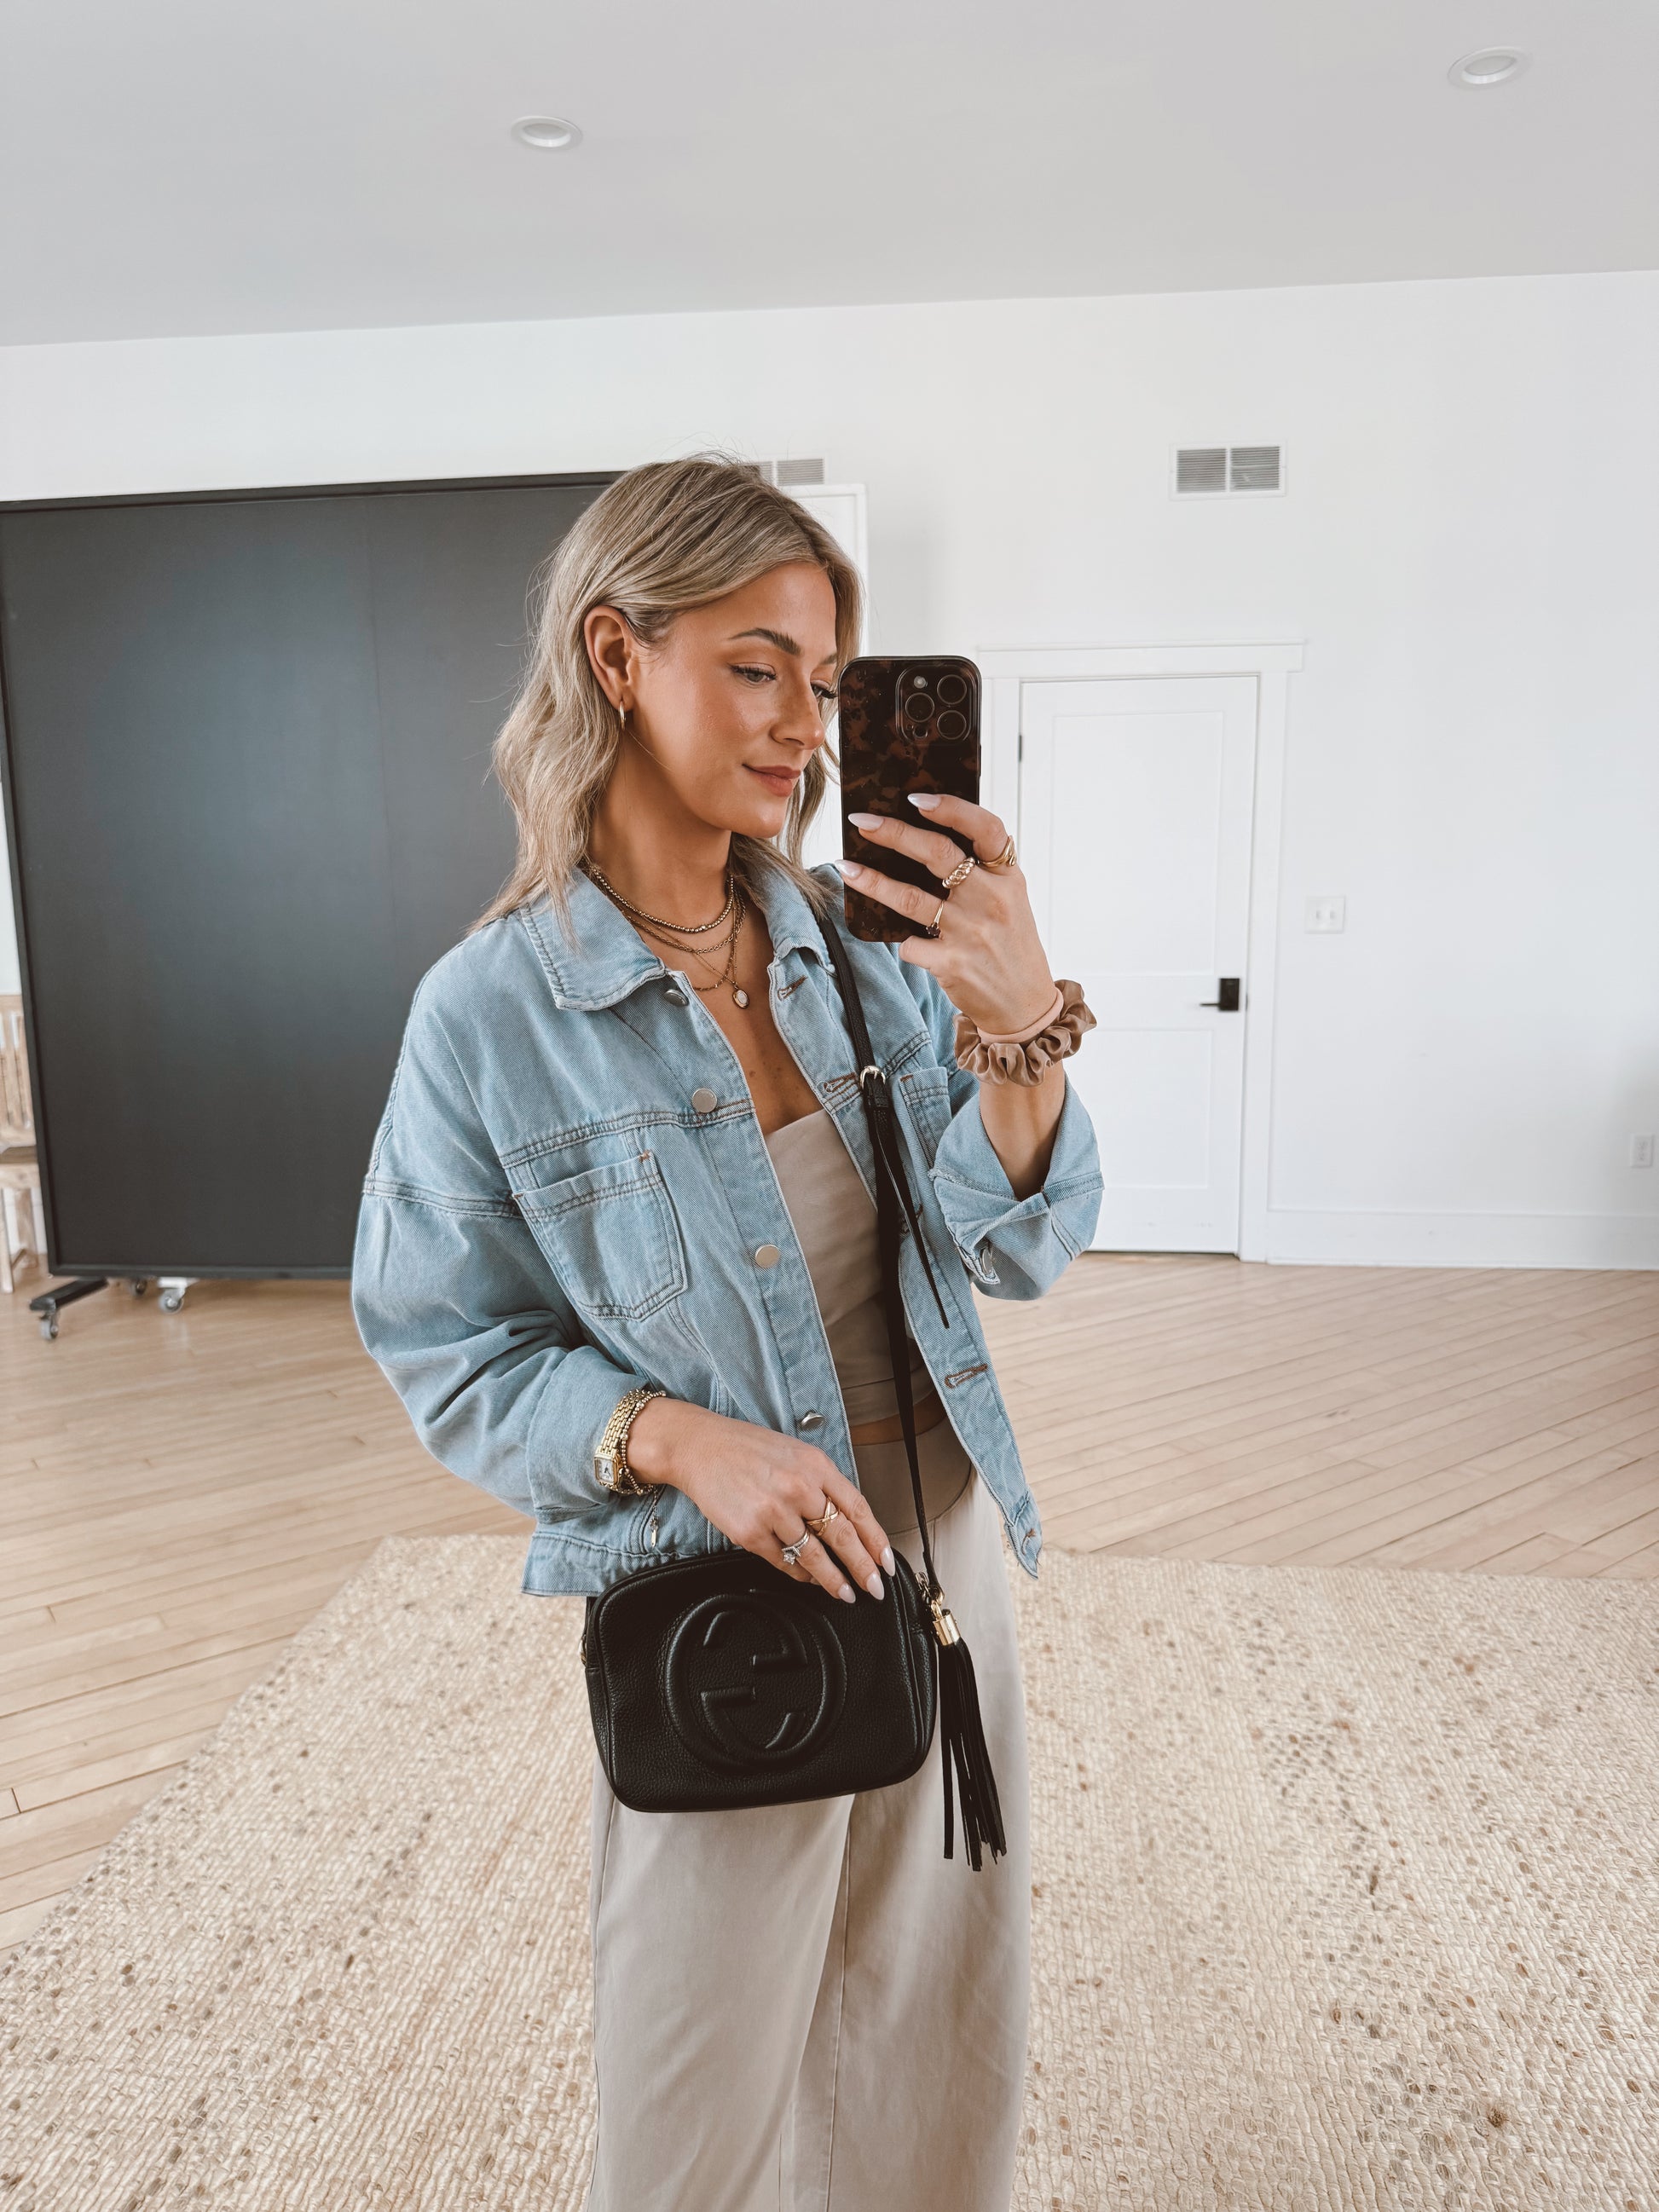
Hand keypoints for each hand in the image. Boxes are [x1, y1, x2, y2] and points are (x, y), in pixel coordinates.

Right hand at [623, 1397, 895, 1603]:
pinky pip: (783, 1562)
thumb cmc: (747, 1449)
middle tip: (874, 1588)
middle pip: (842, 1537)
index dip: (876, 1540)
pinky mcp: (750, 1533)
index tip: (885, 1562)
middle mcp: (798, 1488)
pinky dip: (799, 1574)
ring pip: (814, 1556)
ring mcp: (774, 1512)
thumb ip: (823, 1483)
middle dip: (862, 1568)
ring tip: (845, 1593)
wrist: (699, 1448)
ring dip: (833, 1580)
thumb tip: (848, 1522)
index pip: (858, 1508)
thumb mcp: (796, 1453)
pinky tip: (808, 1579)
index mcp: (815, 1465)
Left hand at [838, 794, 1054, 1033]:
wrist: (1024, 1005)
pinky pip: (909, 944)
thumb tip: (922, 836)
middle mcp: (992, 900)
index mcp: (1009, 877)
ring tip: (845, 866)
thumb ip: (981, 871)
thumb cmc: (1010, 945)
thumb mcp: (1010, 900)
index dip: (952, 808)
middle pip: (937, 855)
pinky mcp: (952, 964)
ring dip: (872, 881)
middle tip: (861, 820)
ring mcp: (971, 932)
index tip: (917, 798)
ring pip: (910, 898)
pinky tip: (887, 935)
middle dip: (894, 833)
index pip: (986, 828)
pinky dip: (899, 939)